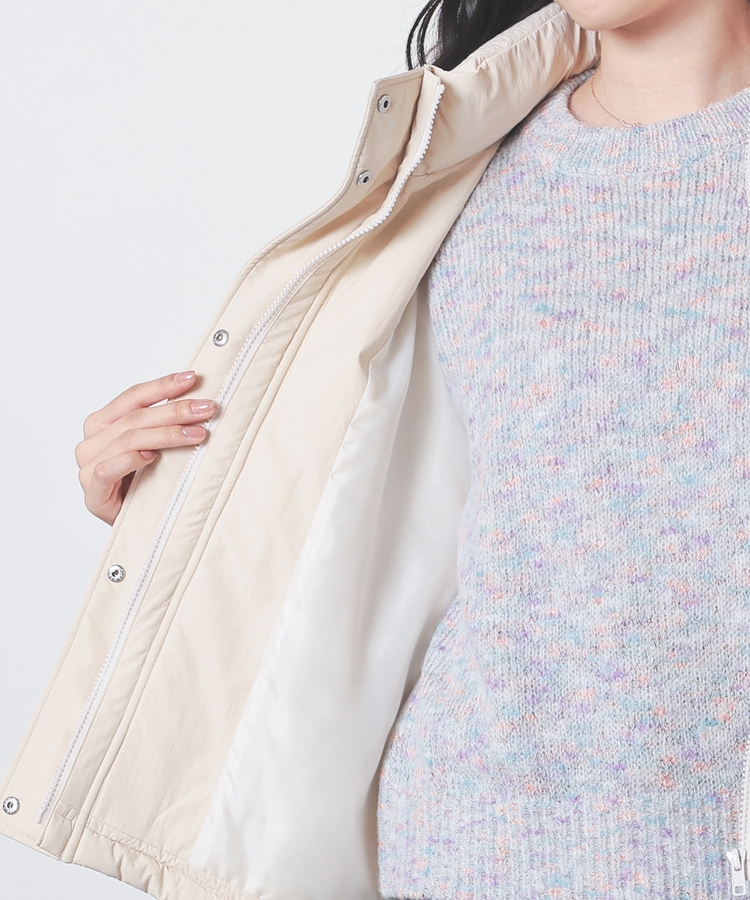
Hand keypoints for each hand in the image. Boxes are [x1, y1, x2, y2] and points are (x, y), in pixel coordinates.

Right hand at [75, 371, 214, 524]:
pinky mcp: (92, 494)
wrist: (137, 525)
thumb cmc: (146, 483)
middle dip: (175, 410)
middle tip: (206, 408)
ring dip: (167, 435)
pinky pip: (107, 470)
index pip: (133, 397)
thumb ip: (163, 424)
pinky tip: (152, 457)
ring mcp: (88, 467)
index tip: (192, 379)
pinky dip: (130, 460)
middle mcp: (92, 441)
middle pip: (136, 417)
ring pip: (128, 440)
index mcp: (103, 423)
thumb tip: (199, 399)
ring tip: (198, 433)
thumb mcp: (156, 447)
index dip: (162, 386)